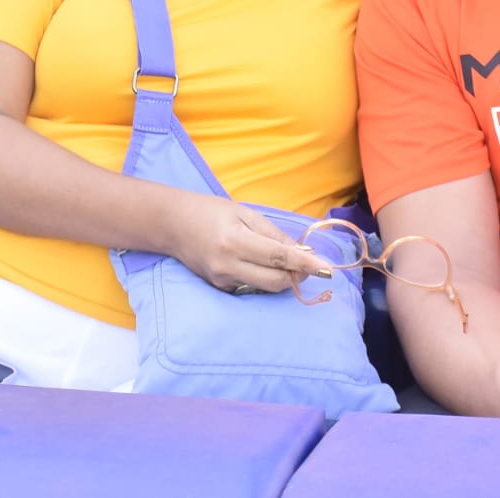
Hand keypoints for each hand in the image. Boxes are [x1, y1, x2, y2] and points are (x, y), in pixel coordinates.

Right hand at [165, 195, 332, 294]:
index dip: (306, 264)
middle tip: (306, 261)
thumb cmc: (210, 211)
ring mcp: (222, 280)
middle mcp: (228, 265)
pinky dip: (266, 278)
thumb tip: (302, 252)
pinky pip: (253, 287)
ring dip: (284, 278)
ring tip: (286, 262)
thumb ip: (274, 234)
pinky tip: (263, 265)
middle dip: (297, 273)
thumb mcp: (245, 213)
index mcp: (235, 240)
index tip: (326, 268)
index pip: (279, 257)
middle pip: (276, 280)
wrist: (173, 225)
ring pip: (266, 287)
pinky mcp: (220, 288)